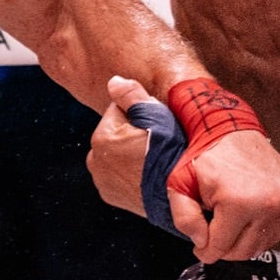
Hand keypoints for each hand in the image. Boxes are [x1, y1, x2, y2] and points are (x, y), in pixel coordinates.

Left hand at [88, 75, 205, 240]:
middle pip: (116, 133)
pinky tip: (149, 173)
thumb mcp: (157, 117)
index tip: (156, 126)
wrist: (183, 199)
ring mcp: (102, 180)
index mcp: (102, 136)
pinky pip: (119, 174)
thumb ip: (131, 95)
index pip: (119, 110)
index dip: (140, 114)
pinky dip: (130, 172)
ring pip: (116, 153)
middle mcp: (95, 160)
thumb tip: (113, 81)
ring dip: (130, 153)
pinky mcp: (111, 196)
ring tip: (155, 160)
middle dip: (132, 133)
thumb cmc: (173, 155)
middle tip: (157, 144)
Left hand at [184, 127, 279, 263]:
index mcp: (239, 202)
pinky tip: (247, 217)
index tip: (200, 245)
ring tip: (229, 222)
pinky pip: (278, 232)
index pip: (220, 247)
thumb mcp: (180, 183)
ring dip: (242, 240)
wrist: (232, 128)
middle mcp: (270, 204)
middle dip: (223, 247)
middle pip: (243, 251)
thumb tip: (202, 243)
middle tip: (213, 234)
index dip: (205, 249)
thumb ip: (185, 218)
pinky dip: (261, 231)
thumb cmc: (205, 157)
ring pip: (261, 245)